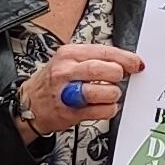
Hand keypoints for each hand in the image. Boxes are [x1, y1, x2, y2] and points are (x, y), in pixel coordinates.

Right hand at [17, 41, 145, 138]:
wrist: (29, 105)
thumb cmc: (52, 82)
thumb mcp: (68, 61)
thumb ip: (94, 59)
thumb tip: (123, 61)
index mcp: (68, 54)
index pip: (103, 52)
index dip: (124, 58)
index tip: (136, 63)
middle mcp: (66, 71)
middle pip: (102, 69)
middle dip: (117, 75)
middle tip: (119, 79)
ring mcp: (67, 93)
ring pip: (102, 91)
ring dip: (113, 94)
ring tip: (111, 94)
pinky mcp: (71, 113)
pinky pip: (100, 111)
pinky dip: (109, 109)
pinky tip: (105, 106)